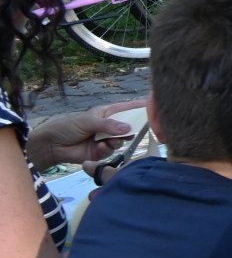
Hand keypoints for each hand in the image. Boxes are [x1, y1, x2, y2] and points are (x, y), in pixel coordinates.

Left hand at [24, 100, 143, 168]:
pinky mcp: (101, 152)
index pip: (126, 108)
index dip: (138, 107)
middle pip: (128, 126)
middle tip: (132, 132)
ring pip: (121, 140)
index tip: (153, 105)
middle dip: (130, 129)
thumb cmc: (68, 126)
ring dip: (116, 141)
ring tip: (106, 142)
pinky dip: (106, 149)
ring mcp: (106, 139)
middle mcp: (109, 126)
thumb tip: (129, 128)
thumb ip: (109, 125)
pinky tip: (98, 148)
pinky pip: (111, 151)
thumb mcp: (89, 121)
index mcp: (106, 114)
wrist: (52, 145)